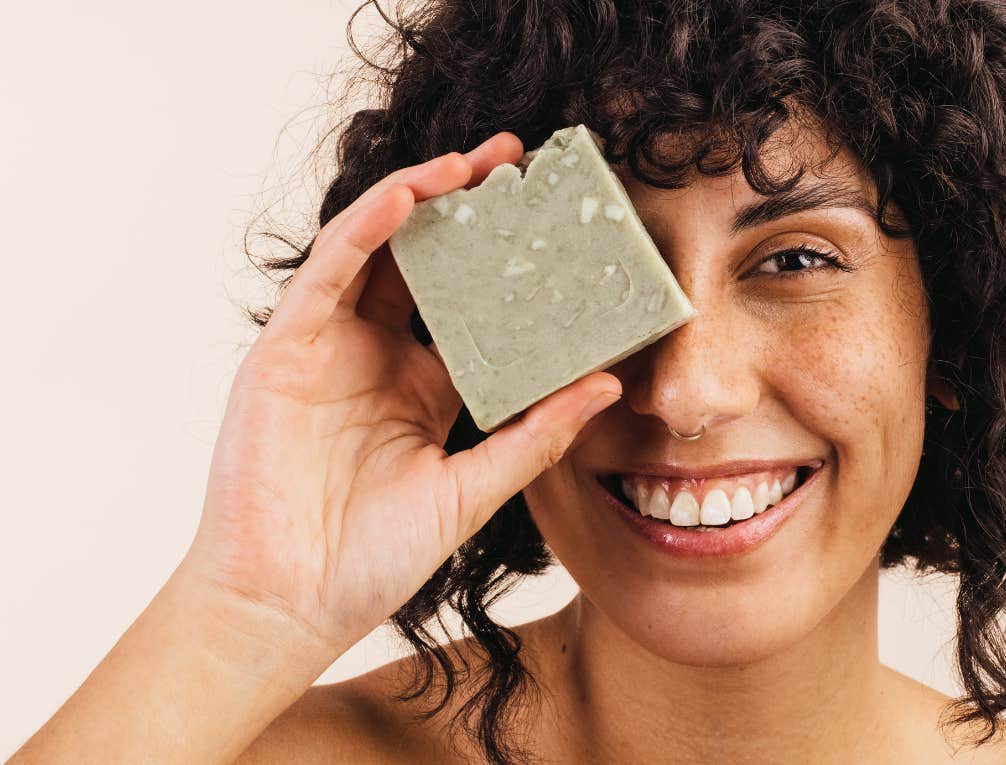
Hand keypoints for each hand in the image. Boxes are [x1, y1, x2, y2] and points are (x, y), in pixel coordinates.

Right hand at [181, 132, 620, 656]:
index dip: (509, 261)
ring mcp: (329, 346)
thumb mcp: (474, 488)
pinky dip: (366, 230)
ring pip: (375, 249)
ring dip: (419, 198)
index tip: (556, 224)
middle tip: (517, 162)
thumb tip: (608, 385)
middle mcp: (377, 355)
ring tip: (471, 163)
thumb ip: (538, 435)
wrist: (291, 602)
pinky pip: (329, 272)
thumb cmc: (374, 557)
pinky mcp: (287, 348)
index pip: (472, 304)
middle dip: (466, 207)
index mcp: (424, 385)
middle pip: (425, 260)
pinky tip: (406, 197)